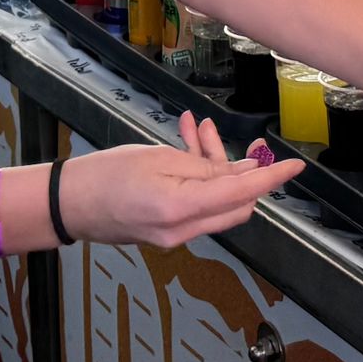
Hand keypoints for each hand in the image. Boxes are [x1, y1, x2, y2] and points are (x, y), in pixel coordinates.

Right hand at [58, 112, 302, 248]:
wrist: (67, 203)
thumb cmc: (107, 175)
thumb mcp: (160, 159)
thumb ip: (207, 167)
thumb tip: (246, 173)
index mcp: (183, 211)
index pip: (243, 194)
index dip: (272, 179)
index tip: (295, 167)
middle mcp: (184, 231)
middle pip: (235, 201)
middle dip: (238, 166)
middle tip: (218, 130)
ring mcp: (175, 235)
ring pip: (215, 198)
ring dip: (212, 164)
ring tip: (195, 127)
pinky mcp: (166, 230)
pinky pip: (196, 203)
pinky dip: (197, 176)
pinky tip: (186, 143)